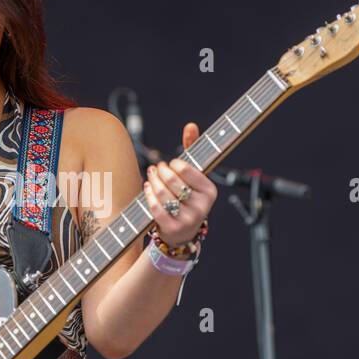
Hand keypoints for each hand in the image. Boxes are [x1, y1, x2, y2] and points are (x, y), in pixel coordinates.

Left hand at [142, 122, 217, 245]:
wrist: (183, 232)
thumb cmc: (188, 197)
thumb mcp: (194, 176)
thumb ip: (193, 149)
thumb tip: (191, 125)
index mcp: (210, 192)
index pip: (187, 170)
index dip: (174, 164)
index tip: (170, 164)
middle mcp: (202, 207)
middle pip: (173, 181)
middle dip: (160, 172)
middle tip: (156, 168)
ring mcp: (187, 219)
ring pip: (163, 194)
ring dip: (152, 182)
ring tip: (151, 176)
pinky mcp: (173, 228)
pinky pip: (155, 207)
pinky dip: (148, 195)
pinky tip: (148, 188)